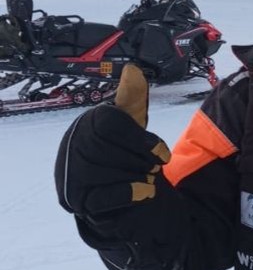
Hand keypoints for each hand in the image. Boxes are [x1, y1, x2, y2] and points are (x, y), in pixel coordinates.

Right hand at [54, 65, 171, 217]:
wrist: (106, 192)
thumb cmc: (120, 152)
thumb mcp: (129, 124)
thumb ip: (132, 99)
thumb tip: (133, 69)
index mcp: (87, 124)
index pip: (113, 124)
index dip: (144, 140)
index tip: (160, 153)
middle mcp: (74, 146)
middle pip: (122, 152)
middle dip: (145, 163)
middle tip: (147, 167)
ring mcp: (74, 174)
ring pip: (122, 174)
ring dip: (142, 178)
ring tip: (138, 177)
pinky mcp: (80, 200)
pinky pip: (115, 195)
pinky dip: (137, 193)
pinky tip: (143, 192)